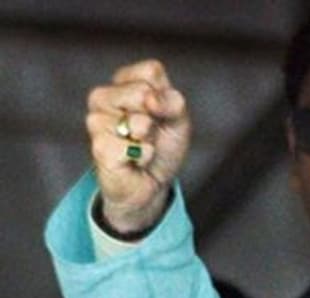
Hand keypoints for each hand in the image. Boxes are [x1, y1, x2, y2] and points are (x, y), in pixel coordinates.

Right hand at [85, 59, 190, 234]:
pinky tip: (134, 160)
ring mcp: (96, 121)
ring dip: (151, 140)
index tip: (161, 112)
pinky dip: (145, 156)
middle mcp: (103, 97)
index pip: (150, 70)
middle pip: (142, 92)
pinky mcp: (98, 146)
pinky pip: (134, 147)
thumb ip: (173, 102)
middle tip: (151, 132)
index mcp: (124, 82)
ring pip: (139, 121)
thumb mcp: (179, 120)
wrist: (152, 182)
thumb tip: (150, 98)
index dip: (165, 96)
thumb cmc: (162, 146)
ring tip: (141, 145)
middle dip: (157, 118)